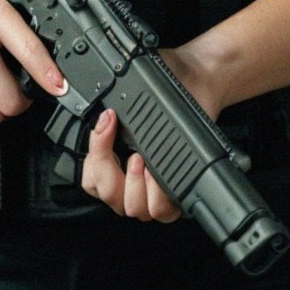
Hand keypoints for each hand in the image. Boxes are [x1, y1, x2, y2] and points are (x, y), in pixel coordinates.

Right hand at [78, 43, 222, 222]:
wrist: (198, 80)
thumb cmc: (169, 84)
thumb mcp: (134, 92)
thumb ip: (110, 109)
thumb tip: (95, 116)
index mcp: (116, 157)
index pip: (91, 177)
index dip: (93, 155)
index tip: (105, 122)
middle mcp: (132, 178)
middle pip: (108, 195)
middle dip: (108, 171)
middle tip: (122, 144)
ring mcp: (154, 189)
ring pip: (132, 207)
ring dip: (133, 184)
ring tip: (140, 159)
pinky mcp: (178, 194)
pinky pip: (159, 209)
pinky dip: (157, 193)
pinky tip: (158, 173)